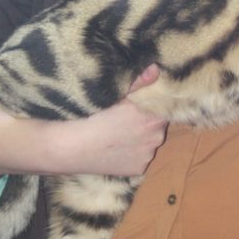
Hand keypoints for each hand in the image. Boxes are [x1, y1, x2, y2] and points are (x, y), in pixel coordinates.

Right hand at [53, 64, 167, 176]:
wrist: (74, 147)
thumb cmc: (93, 116)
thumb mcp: (116, 95)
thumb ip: (139, 82)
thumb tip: (156, 69)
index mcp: (152, 114)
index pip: (164, 107)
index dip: (153, 105)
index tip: (140, 105)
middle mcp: (156, 136)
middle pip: (158, 125)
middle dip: (148, 121)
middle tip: (127, 120)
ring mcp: (148, 154)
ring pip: (150, 142)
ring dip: (142, 138)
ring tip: (120, 135)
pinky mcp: (139, 169)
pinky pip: (141, 158)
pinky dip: (133, 154)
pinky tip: (117, 149)